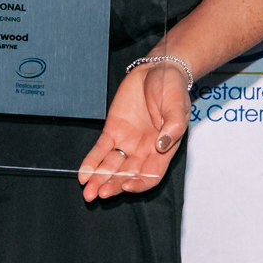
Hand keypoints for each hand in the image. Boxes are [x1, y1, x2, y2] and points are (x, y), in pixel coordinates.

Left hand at [78, 60, 190, 200]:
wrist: (158, 68)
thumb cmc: (173, 89)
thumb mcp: (178, 107)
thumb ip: (172, 128)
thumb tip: (162, 145)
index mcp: (164, 149)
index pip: (151, 175)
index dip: (139, 184)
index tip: (126, 187)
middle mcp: (144, 150)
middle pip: (127, 174)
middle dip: (113, 185)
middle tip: (99, 194)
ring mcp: (127, 141)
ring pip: (112, 166)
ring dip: (99, 179)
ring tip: (88, 190)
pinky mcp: (113, 130)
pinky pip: (100, 149)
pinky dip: (91, 162)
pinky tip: (83, 173)